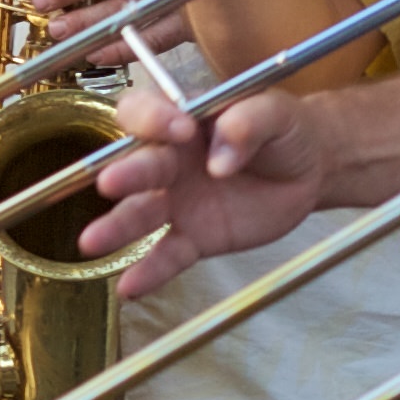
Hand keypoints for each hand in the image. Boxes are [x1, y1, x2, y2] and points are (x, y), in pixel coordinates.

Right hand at [83, 81, 330, 298]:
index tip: (181, 129)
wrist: (307, 172)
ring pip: (141, 213)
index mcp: (184, 119)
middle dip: (126, 173)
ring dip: (117, 226)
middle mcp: (170, 160)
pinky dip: (149, 272)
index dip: (156, 119)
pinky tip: (129, 286)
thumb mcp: (278, 114)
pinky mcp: (194, 238)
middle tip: (110, 183)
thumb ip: (251, 121)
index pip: (150, 112)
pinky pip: (168, 255)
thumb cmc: (284, 132)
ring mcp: (178, 202)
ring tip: (92, 241)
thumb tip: (223, 154)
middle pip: (139, 164)